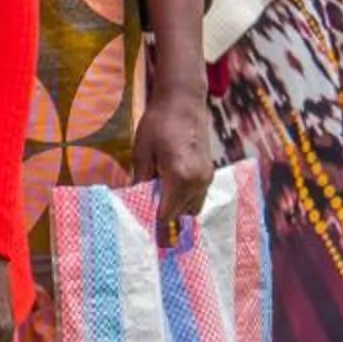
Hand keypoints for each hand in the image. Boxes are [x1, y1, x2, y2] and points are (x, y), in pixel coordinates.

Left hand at [131, 83, 216, 244]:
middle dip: (165, 221)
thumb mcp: (142, 152)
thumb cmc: (158, 123)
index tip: (146, 241)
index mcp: (179, 177)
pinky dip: (185, 199)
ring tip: (158, 205)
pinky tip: (170, 191)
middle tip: (147, 224)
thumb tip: (133, 204)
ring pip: (191, 208)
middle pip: (180, 215)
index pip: (167, 215)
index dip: (155, 228)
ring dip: (176, 209)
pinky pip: (197, 196)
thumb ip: (141, 180)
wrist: (183, 100)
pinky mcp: (209, 172)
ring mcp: (206, 177)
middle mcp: (197, 181)